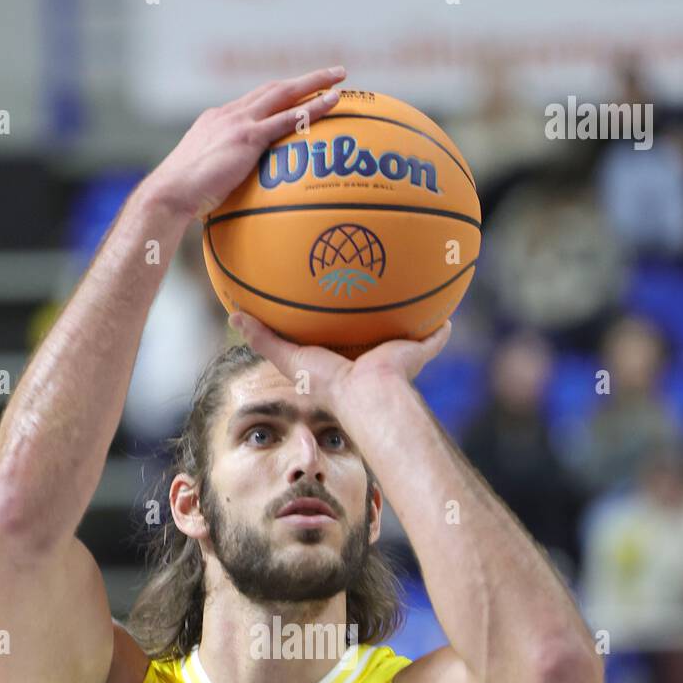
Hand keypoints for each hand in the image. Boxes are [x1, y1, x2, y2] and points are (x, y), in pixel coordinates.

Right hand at [150, 67, 346, 221]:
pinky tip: (332, 103)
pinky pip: (287, 118)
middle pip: (272, 89)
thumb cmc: (182, 199)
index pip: (252, 102)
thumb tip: (227, 202)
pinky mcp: (247, 137)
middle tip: (329, 74)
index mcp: (216, 121)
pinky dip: (311, 108)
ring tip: (339, 77)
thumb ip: (220, 180)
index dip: (276, 96)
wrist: (171, 192)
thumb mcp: (203, 181)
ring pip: (283, 93)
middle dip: (301, 80)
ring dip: (313, 83)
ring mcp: (238, 122)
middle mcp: (228, 114)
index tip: (295, 93)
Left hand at [229, 310, 452, 406]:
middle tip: (372, 288)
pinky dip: (441, 330)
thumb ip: (264, 338)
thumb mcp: (289, 357)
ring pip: (402, 331)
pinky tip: (448, 313)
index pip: (336, 333)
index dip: (334, 317)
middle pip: (371, 329)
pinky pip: (433, 338)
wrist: (367, 394)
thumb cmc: (328, 382)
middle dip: (373, 313)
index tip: (331, 296)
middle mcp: (368, 356)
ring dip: (408, 316)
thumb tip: (234, 315)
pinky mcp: (415, 353)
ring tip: (412, 289)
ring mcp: (394, 357)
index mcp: (341, 358)